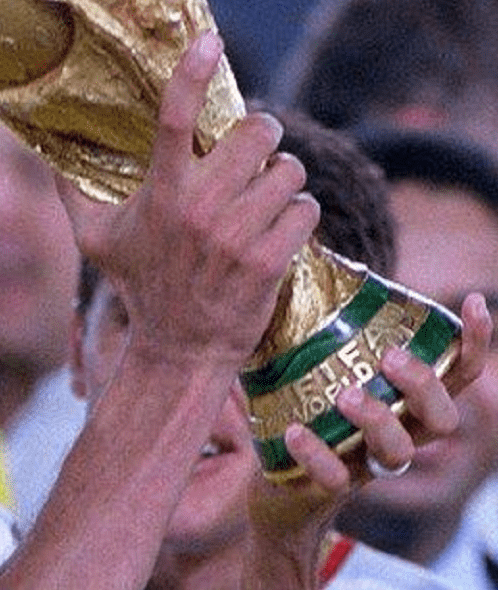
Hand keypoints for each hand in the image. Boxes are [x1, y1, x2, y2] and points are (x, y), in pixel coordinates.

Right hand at [58, 32, 318, 370]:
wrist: (180, 349)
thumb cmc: (139, 285)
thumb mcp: (94, 240)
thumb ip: (72, 190)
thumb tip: (48, 148)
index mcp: (159, 194)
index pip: (172, 118)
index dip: (192, 73)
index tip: (208, 42)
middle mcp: (198, 209)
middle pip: (256, 132)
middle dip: (260, 136)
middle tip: (250, 153)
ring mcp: (237, 236)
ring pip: (289, 170)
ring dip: (282, 180)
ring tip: (263, 200)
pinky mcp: (270, 261)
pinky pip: (305, 210)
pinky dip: (298, 215)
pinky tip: (277, 230)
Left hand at [247, 296, 489, 542]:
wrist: (275, 492)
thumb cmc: (304, 416)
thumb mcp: (317, 369)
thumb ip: (321, 326)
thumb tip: (306, 259)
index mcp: (404, 403)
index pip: (457, 374)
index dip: (475, 342)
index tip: (473, 300)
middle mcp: (397, 435)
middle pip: (441, 418)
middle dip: (424, 386)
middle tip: (391, 359)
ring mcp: (365, 464)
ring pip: (396, 451)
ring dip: (376, 420)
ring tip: (345, 395)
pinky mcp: (327, 489)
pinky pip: (334, 479)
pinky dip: (317, 455)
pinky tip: (295, 432)